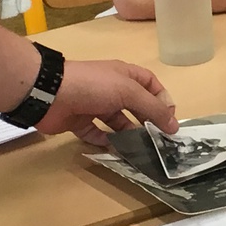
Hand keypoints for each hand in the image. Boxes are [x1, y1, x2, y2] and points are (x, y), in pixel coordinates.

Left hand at [49, 58, 176, 142]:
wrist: (51, 93)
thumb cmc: (94, 86)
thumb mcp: (129, 92)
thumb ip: (152, 108)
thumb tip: (174, 125)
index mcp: (124, 75)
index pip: (150, 84)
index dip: (162, 99)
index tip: (170, 120)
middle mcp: (111, 89)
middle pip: (135, 105)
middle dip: (147, 121)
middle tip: (158, 140)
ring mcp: (94, 105)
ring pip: (117, 122)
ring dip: (127, 134)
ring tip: (139, 149)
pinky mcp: (79, 121)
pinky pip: (96, 133)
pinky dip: (105, 142)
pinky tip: (114, 150)